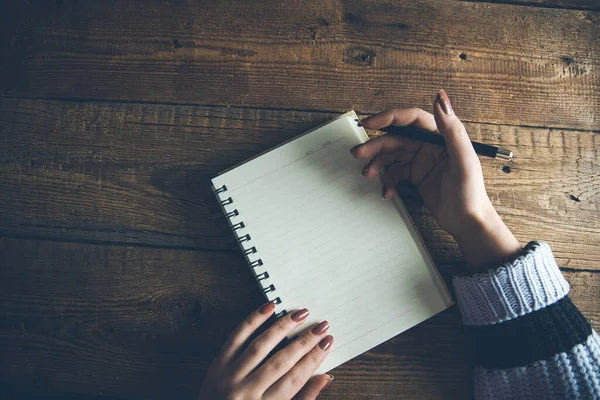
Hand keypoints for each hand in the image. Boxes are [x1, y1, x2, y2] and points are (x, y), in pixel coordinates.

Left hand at [198, 302, 333, 399]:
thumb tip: (324, 378)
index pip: (296, 379)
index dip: (314, 359)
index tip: (328, 342)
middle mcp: (248, 392)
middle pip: (281, 361)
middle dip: (304, 342)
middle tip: (321, 326)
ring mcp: (231, 377)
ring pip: (261, 346)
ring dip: (283, 327)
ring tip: (301, 314)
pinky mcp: (217, 365)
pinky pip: (236, 338)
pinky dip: (252, 320)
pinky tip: (268, 308)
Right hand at [352, 90, 521, 269]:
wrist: (468, 222)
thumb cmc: (471, 193)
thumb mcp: (464, 160)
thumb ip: (452, 130)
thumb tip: (440, 98)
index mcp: (442, 136)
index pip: (412, 119)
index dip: (389, 118)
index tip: (370, 123)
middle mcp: (430, 145)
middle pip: (396, 138)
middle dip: (376, 145)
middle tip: (359, 153)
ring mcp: (421, 161)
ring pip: (392, 155)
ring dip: (378, 163)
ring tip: (368, 174)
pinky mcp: (416, 176)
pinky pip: (395, 173)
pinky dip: (387, 181)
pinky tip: (387, 191)